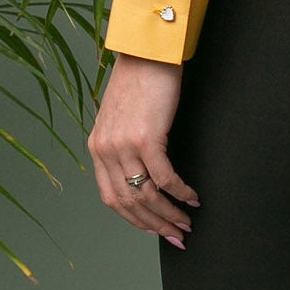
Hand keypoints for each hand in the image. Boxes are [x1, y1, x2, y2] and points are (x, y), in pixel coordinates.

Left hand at [89, 53, 199, 245]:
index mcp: (97, 148)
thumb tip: (140, 176)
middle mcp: (105, 150)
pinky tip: (192, 197)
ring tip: (187, 222)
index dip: (136, 221)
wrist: (147, 53)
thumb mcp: (120, 118)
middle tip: (177, 236)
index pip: (112, 199)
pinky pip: (164, 177)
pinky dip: (180, 191)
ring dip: (170, 213)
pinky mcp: (146, 137)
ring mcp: (124, 144)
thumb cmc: (139, 82)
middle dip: (155, 224)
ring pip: (147, 195)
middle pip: (129, 203)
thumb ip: (122, 146)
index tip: (156, 231)